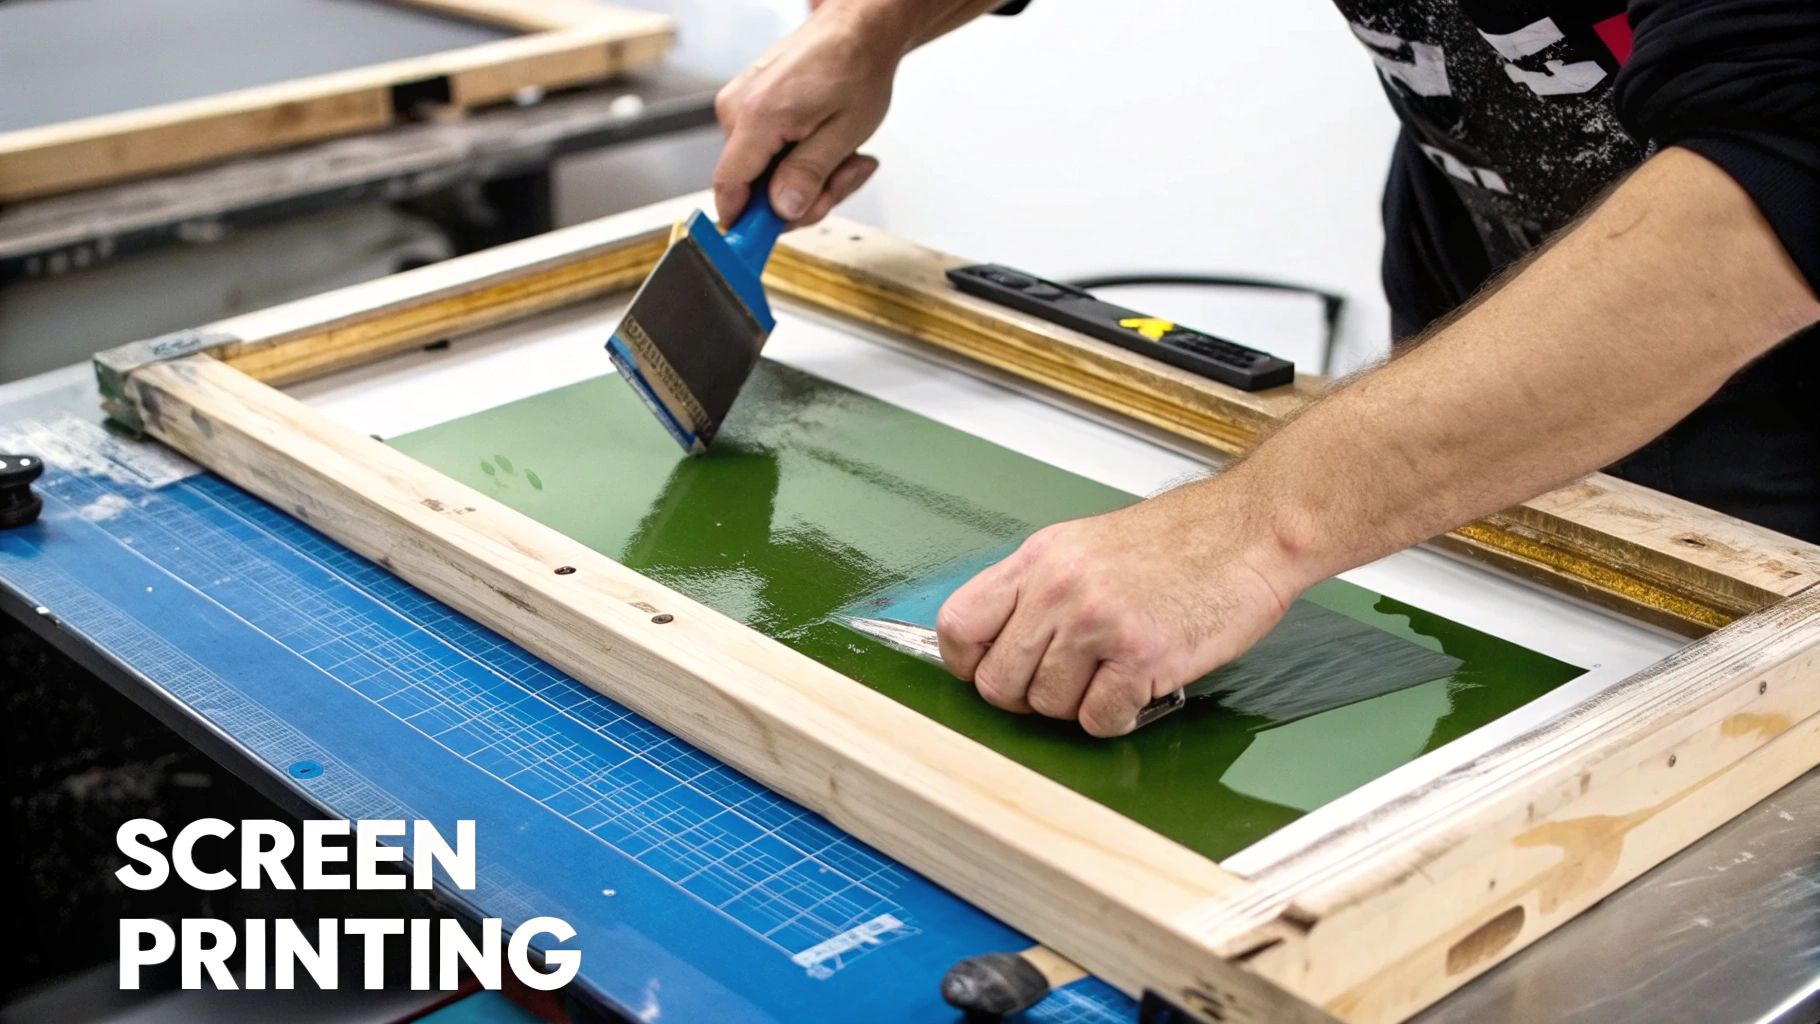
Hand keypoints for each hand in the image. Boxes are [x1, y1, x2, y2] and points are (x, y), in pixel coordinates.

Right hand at [712, 3, 905, 227]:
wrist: (857, 28)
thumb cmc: (856, 67)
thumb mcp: (843, 133)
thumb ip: (808, 175)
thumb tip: (781, 211)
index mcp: (757, 116)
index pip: (729, 188)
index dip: (745, 224)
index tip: (762, 245)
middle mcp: (737, 109)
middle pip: (752, 187)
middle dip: (801, 197)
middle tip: (844, 179)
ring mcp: (740, 106)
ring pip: (764, 174)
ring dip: (808, 178)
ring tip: (847, 157)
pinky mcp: (750, 106)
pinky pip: (767, 153)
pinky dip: (800, 159)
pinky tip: (828, 145)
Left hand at [936, 484, 1309, 736]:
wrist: (1250, 532)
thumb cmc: (1179, 542)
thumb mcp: (1085, 546)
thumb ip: (1037, 589)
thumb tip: (999, 641)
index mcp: (1038, 559)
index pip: (958, 624)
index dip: (970, 663)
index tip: (992, 670)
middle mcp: (1058, 590)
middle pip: (998, 682)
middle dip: (1026, 698)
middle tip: (1065, 683)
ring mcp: (1097, 624)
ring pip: (1048, 706)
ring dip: (1078, 705)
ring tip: (1111, 675)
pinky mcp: (1142, 657)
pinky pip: (1099, 720)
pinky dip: (1117, 716)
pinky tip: (1138, 689)